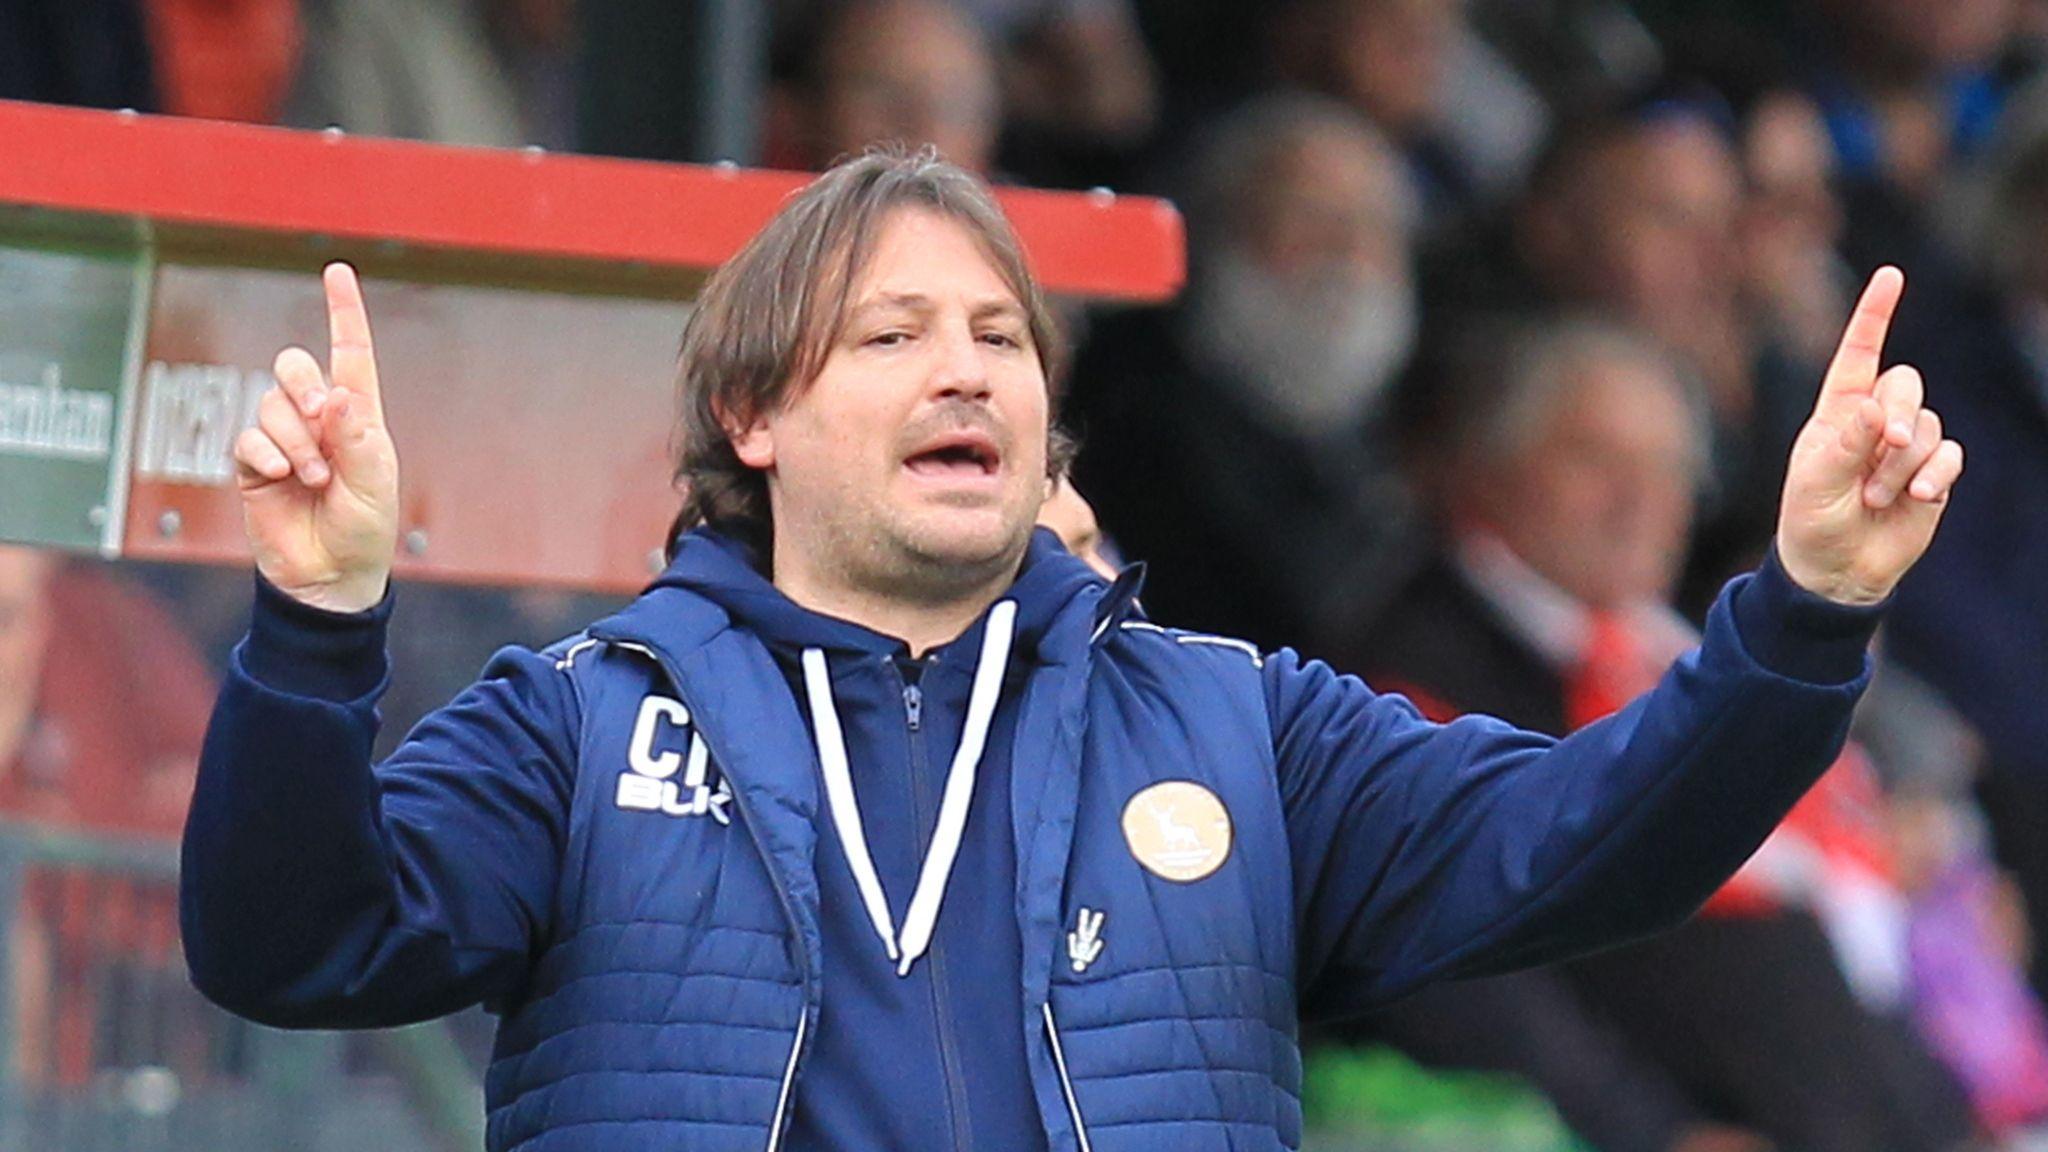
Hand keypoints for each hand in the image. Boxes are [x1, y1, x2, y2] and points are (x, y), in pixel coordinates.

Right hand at [232, 263, 399, 612]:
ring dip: (293, 438)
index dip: (344, 313)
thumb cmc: (363, 529)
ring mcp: (284, 441)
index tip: (337, 271)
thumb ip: (356, 438)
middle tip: (322, 417)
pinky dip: (266, 452)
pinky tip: (281, 476)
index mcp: (359, 418)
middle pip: (295, 366)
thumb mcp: (373, 483)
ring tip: (314, 476)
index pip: (351, 355)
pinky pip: (248, 437)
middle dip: (303, 383)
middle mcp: (319, 421)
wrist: (330, 576)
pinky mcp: (253, 465)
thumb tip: (338, 394)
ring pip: (271, 403)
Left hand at [1775, 266, 1962, 604]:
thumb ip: (1846, 445)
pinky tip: (1918, 497)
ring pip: (1928, 426)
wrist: (1836, 570)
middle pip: (1905, 385)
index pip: (1858, 355)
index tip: (1891, 275)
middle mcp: (1874, 421)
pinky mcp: (1932, 473)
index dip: (1874, 315)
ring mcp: (1906, 447)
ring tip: (1876, 497)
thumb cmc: (1811, 521)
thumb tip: (1877, 409)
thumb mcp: (1815, 482)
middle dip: (1899, 415)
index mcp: (1836, 412)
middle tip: (1883, 451)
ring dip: (1905, 462)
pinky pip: (1950, 454)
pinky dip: (1936, 473)